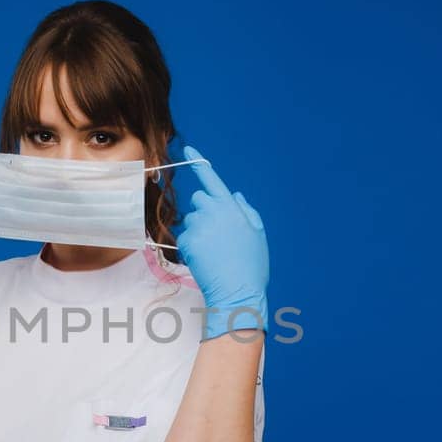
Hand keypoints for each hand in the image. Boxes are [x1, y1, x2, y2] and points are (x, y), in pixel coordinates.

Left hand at [175, 144, 269, 339]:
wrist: (238, 291)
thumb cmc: (251, 266)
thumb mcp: (257, 234)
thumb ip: (246, 210)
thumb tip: (235, 195)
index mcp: (232, 207)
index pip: (212, 180)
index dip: (199, 164)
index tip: (187, 150)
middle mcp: (214, 211)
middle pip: (198, 200)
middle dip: (203, 211)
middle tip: (216, 234)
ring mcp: (199, 226)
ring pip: (191, 221)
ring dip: (198, 232)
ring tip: (214, 252)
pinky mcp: (187, 241)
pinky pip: (184, 238)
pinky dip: (191, 248)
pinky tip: (205, 259)